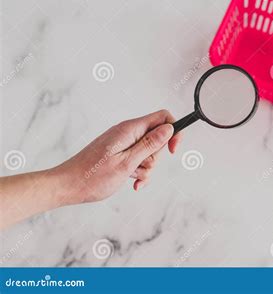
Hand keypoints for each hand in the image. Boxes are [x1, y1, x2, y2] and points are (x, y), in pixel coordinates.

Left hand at [53, 110, 181, 204]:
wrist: (67, 186)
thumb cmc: (93, 176)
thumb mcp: (127, 162)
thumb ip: (149, 145)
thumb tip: (169, 128)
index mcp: (130, 129)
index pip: (162, 117)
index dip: (173, 131)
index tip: (173, 150)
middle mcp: (127, 132)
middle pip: (157, 137)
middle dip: (156, 156)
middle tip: (142, 167)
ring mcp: (123, 143)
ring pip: (149, 152)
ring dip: (146, 167)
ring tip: (132, 176)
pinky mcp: (119, 153)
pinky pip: (138, 159)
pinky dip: (138, 172)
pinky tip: (132, 182)